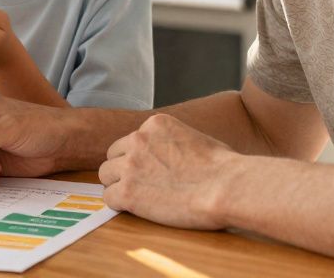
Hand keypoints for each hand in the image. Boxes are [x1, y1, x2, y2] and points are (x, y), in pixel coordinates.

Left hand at [98, 114, 237, 229]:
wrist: (227, 188)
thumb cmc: (223, 168)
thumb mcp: (195, 138)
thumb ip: (172, 143)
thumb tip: (167, 155)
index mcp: (154, 124)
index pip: (130, 141)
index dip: (138, 158)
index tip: (151, 171)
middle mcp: (138, 140)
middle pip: (113, 156)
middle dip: (124, 171)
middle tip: (142, 186)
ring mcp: (130, 165)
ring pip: (106, 176)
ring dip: (119, 186)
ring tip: (141, 198)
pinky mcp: (128, 192)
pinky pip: (108, 198)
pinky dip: (120, 205)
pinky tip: (137, 209)